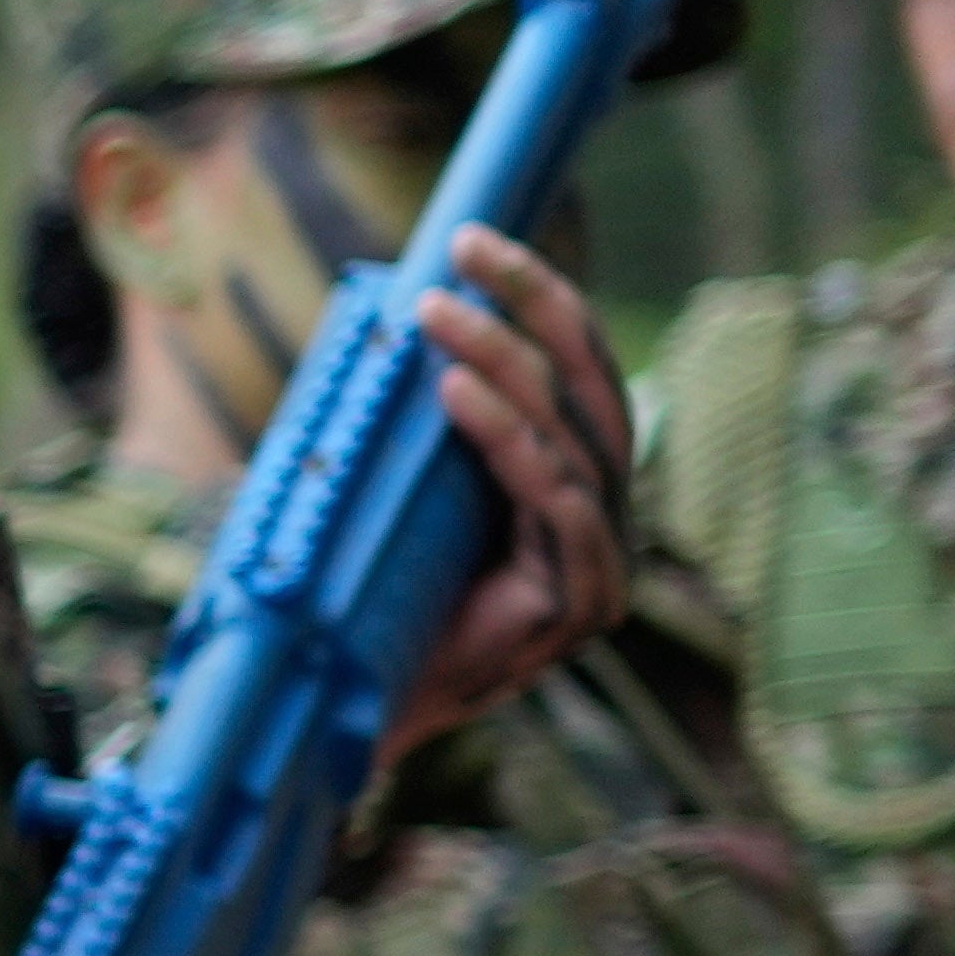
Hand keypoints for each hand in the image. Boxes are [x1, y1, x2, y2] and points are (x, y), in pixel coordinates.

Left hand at [389, 229, 634, 734]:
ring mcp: (601, 561)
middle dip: (530, 306)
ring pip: (569, 433)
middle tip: (465, 247)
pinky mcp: (579, 601)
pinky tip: (453, 392)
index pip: (572, 372)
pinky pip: (551, 499)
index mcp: (572, 484)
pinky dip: (504, 438)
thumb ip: (411, 424)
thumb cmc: (366, 599)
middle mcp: (602, 516)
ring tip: (432, 314)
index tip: (472, 239)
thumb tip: (379, 324)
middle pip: (587, 386)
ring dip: (499, 362)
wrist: (352, 716)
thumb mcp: (391, 489)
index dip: (534, 300)